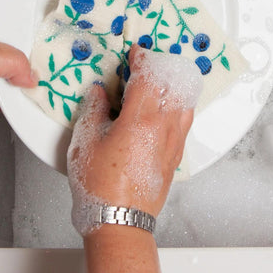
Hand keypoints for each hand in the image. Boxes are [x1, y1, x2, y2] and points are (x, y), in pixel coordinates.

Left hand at [0, 3, 35, 192]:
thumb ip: (12, 60)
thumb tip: (29, 74)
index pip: (9, 16)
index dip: (27, 22)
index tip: (46, 30)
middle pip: (16, 45)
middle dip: (30, 54)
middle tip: (46, 57)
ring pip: (14, 69)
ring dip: (24, 77)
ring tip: (38, 78)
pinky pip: (8, 92)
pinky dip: (18, 97)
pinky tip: (26, 97)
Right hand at [67, 45, 196, 228]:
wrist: (120, 220)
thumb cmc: (101, 185)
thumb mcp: (87, 141)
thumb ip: (94, 109)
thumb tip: (99, 92)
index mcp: (141, 119)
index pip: (148, 76)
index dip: (142, 59)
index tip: (136, 52)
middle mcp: (163, 127)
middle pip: (171, 85)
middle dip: (159, 68)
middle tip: (147, 63)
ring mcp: (174, 142)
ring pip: (184, 102)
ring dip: (174, 86)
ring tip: (161, 81)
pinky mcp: (176, 156)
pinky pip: (185, 121)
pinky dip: (179, 106)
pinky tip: (168, 108)